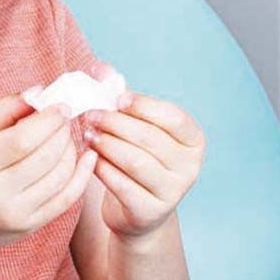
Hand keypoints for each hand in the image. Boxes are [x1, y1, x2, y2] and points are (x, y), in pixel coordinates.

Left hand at [81, 62, 206, 241]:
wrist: (136, 208)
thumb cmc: (135, 155)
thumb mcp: (134, 125)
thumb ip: (120, 95)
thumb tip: (100, 68)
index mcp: (193, 140)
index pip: (173, 118)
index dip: (143, 105)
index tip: (116, 98)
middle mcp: (190, 167)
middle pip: (150, 138)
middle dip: (115, 123)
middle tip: (89, 115)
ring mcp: (173, 192)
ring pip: (135, 161)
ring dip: (106, 144)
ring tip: (87, 134)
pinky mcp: (150, 211)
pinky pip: (121, 185)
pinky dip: (101, 168)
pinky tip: (88, 159)